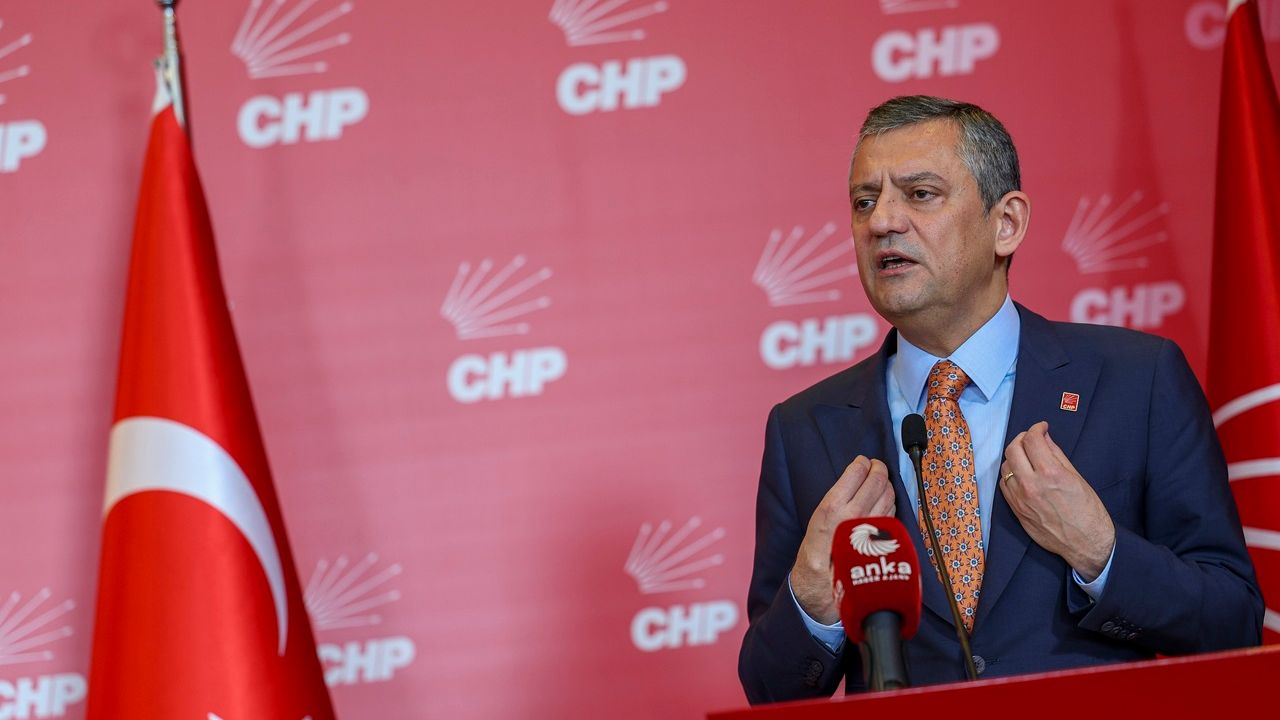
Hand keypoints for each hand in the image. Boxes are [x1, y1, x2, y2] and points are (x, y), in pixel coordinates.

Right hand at [792, 456, 894, 624]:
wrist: (820, 587)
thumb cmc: (818, 552)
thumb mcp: (818, 522)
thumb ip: (837, 500)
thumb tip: (857, 478)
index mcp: (832, 510)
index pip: (855, 474)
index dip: (862, 464)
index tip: (863, 461)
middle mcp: (853, 517)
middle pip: (876, 482)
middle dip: (879, 469)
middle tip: (876, 466)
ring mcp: (871, 529)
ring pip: (888, 495)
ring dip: (886, 485)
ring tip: (880, 483)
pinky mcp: (883, 540)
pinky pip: (892, 513)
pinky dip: (890, 504)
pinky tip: (883, 504)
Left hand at [1000, 421, 1114, 580]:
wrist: (1085, 543)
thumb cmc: (1088, 511)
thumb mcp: (1077, 478)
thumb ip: (1057, 455)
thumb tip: (1044, 438)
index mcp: (1050, 474)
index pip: (1032, 440)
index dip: (1036, 428)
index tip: (1041, 428)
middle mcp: (1031, 484)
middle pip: (1012, 449)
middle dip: (1021, 438)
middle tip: (1031, 439)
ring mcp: (1020, 498)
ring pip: (1005, 467)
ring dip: (1014, 457)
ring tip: (1027, 457)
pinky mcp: (1016, 510)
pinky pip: (1003, 485)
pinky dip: (1010, 475)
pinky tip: (1021, 474)